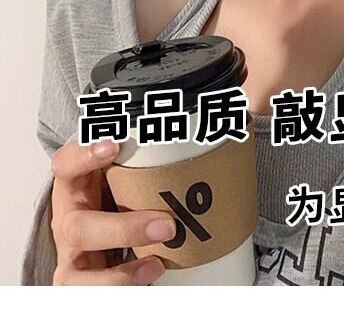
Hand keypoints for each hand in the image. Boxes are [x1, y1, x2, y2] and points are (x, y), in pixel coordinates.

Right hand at [50, 138, 175, 284]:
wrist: (93, 214)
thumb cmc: (110, 187)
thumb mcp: (117, 166)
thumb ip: (141, 151)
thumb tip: (195, 131)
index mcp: (73, 184)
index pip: (67, 164)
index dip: (85, 155)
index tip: (114, 145)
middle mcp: (68, 221)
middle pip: (79, 229)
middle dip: (124, 231)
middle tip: (167, 225)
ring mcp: (71, 257)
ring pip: (76, 278)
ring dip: (119, 276)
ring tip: (156, 266)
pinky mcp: (82, 282)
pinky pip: (96, 294)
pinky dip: (125, 289)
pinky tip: (152, 279)